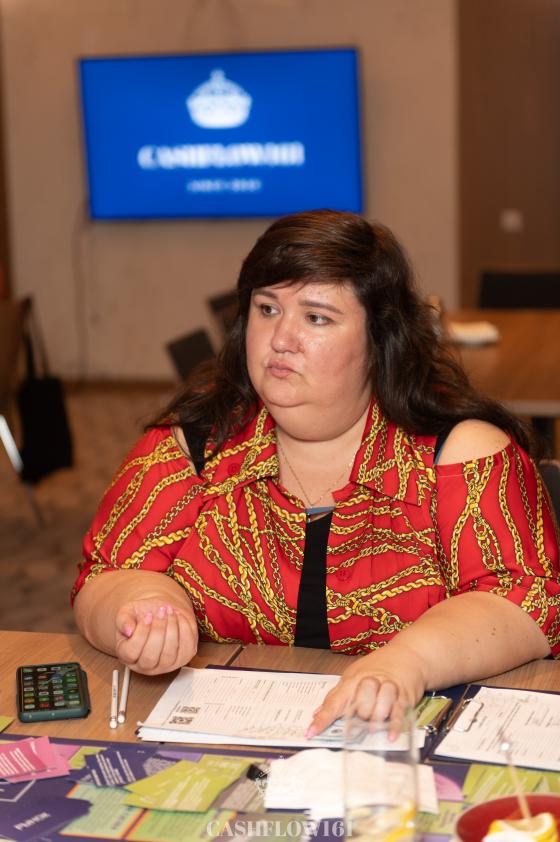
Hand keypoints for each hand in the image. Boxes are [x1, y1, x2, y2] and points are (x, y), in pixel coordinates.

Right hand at [114, 599, 197, 674]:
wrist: (161, 611)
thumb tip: (128, 630)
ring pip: (169, 655)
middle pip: (150, 657)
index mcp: (127, 655)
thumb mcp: (128, 612)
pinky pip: (186, 648)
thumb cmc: (143, 614)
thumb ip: (123, 620)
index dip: (140, 634)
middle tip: (161, 611)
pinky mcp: (183, 658)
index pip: (131, 652)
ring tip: (170, 611)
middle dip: (158, 631)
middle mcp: (145, 665)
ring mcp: (165, 665)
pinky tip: (179, 616)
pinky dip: (184, 629)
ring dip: (171, 629)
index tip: (147, 616)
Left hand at [307, 651, 424, 738]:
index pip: (334, 700)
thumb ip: (336, 696)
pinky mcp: (405, 696)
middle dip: (360, 711)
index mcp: (353, 679)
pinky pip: (399, 711)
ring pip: (382, 701)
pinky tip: (390, 736)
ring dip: (377, 716)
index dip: (322, 718)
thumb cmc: (378, 666)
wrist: (408, 653)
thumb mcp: (353, 676)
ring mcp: (388, 687)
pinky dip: (394, 725)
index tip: (310, 733)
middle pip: (361, 698)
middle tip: (360, 718)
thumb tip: (316, 713)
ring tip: (372, 727)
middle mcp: (370, 681)